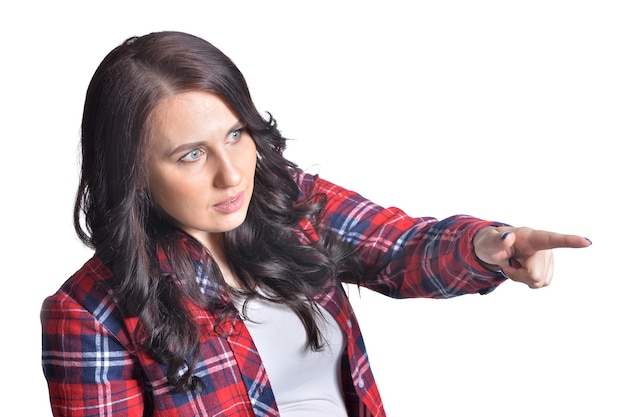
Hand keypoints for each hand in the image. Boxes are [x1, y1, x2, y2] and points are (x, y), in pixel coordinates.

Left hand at [472, 226, 590, 287]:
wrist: (495, 249)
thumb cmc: (491, 243)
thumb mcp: (487, 242)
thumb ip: (496, 241)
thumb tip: (507, 237)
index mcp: (532, 237)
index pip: (553, 239)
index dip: (570, 241)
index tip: (587, 242)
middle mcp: (544, 247)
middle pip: (536, 275)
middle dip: (518, 276)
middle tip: (508, 265)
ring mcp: (548, 258)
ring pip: (539, 282)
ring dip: (522, 279)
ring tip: (515, 264)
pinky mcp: (548, 269)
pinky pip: (540, 284)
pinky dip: (527, 281)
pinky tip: (522, 269)